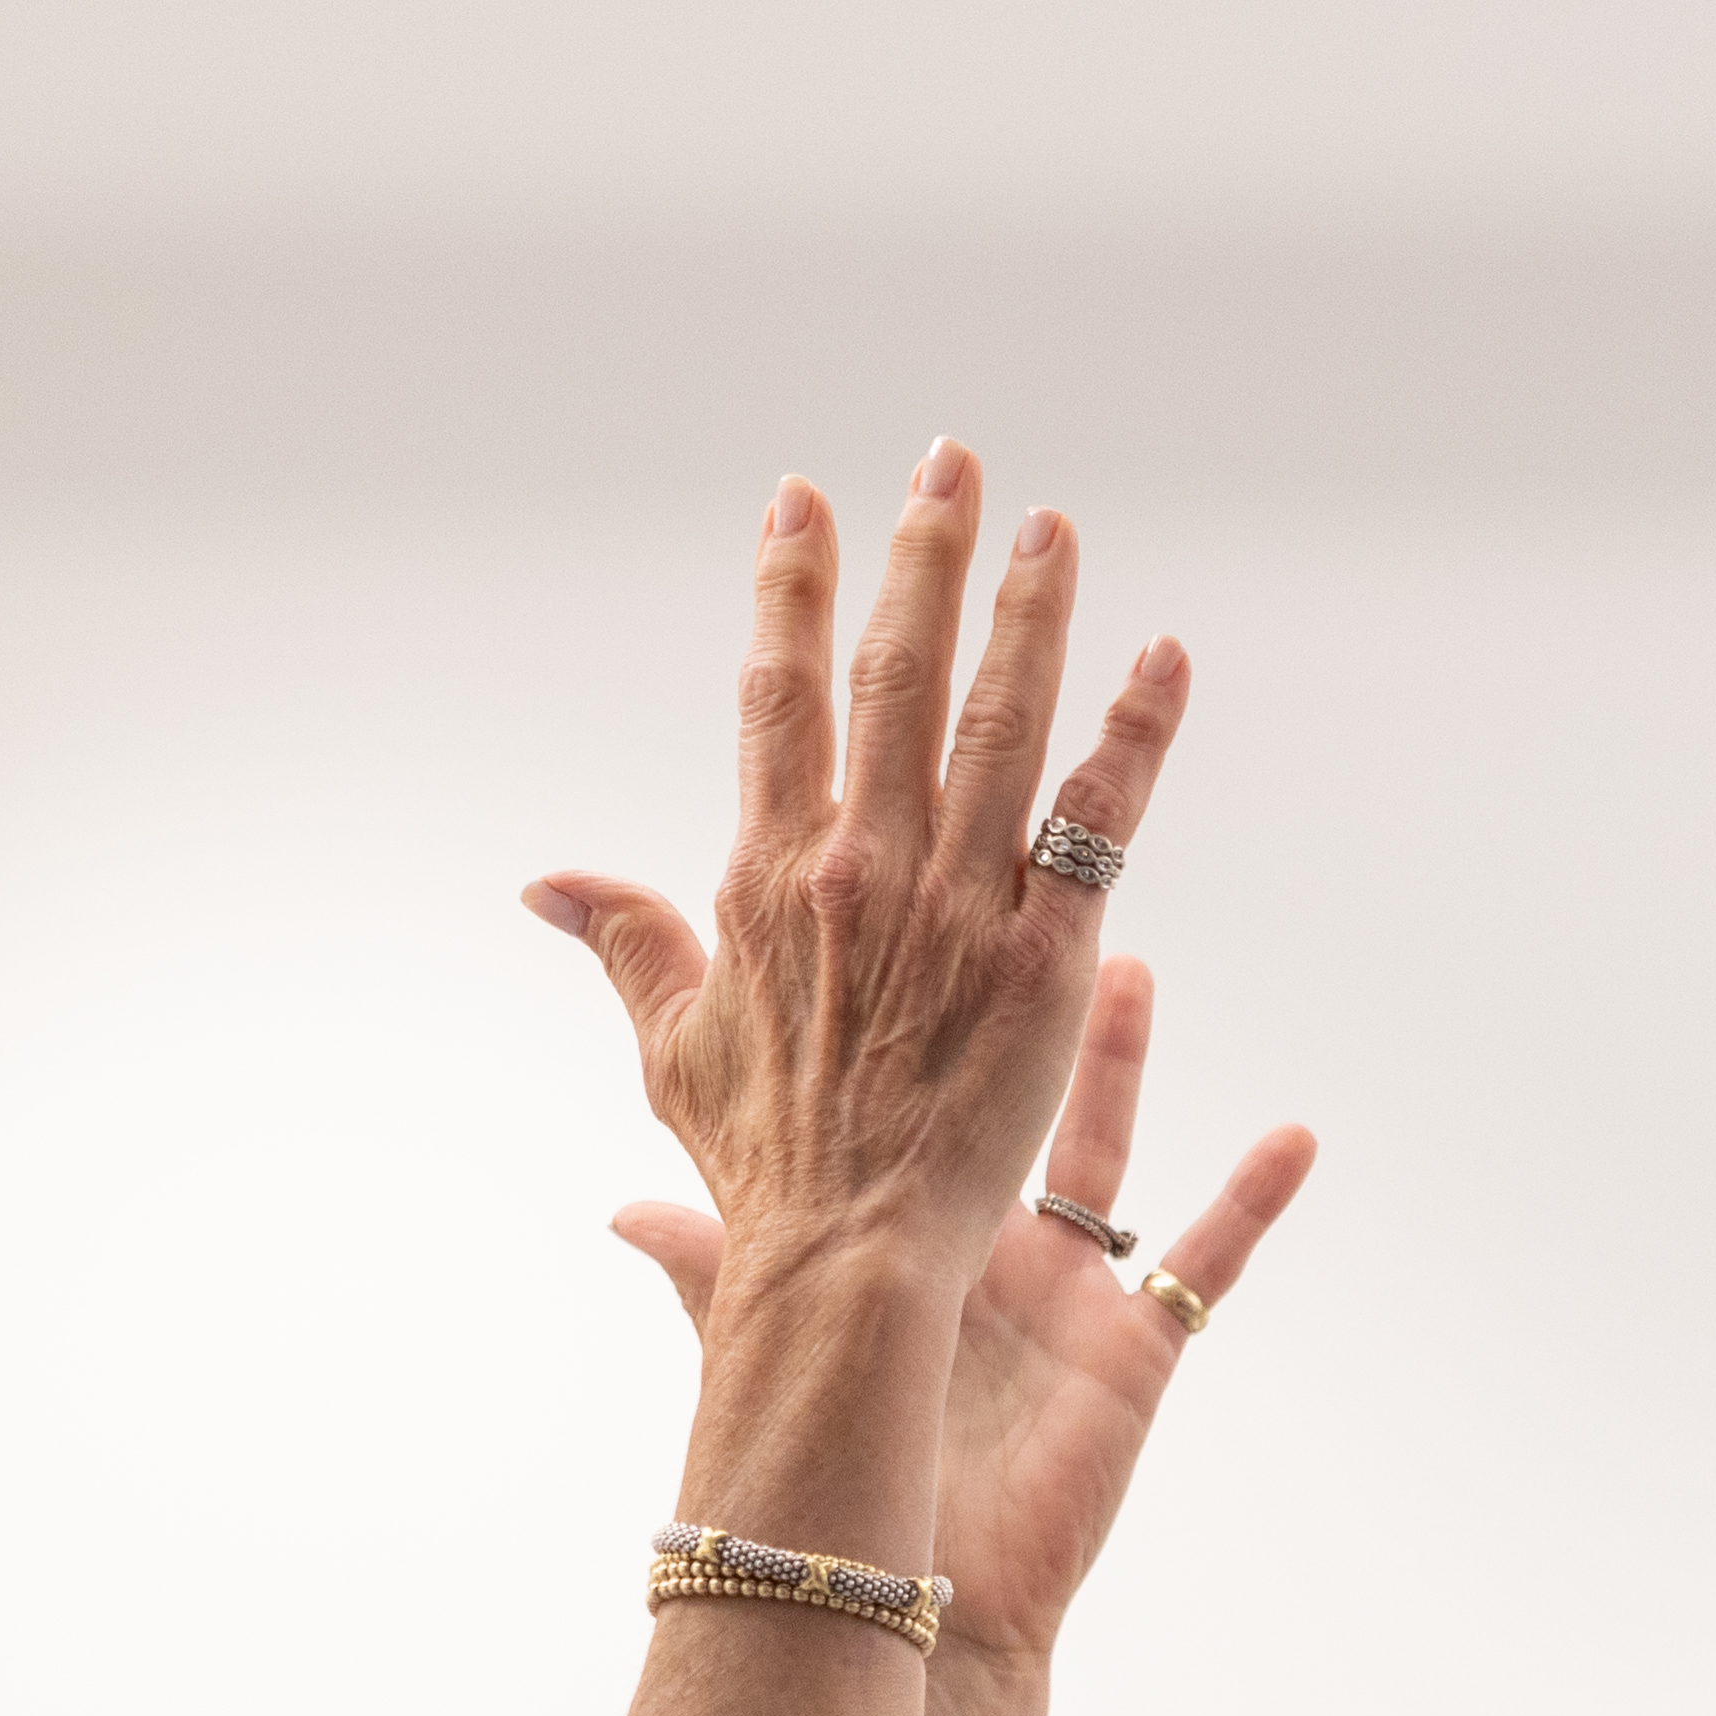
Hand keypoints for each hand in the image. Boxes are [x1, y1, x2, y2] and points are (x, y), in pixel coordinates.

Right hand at [526, 450, 1178, 1292]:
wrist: (849, 1252)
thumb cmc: (765, 1164)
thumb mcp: (673, 1044)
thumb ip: (626, 940)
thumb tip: (550, 882)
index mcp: (771, 872)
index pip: (781, 697)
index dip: (793, 590)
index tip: (802, 504)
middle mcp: (864, 867)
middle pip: (897, 678)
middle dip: (923, 559)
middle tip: (951, 463)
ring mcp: (961, 905)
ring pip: (1001, 723)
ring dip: (1029, 613)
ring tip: (1049, 526)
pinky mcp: (1049, 955)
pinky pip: (1098, 820)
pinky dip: (1135, 735)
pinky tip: (1165, 661)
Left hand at [611, 956, 1316, 1666]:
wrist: (915, 1577)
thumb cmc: (849, 1473)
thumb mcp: (777, 1349)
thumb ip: (713, 1267)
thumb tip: (628, 1212)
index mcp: (909, 1241)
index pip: (914, 1104)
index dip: (914, 1025)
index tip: (900, 934)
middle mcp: (990, 1251)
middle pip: (1008, 1098)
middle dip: (1016, 1004)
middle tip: (1015, 899)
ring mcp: (1068, 1295)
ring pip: (1104, 1155)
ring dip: (1116, 1063)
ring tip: (1130, 964)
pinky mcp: (1133, 1350)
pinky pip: (1208, 1263)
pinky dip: (1257, 1200)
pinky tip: (1299, 1138)